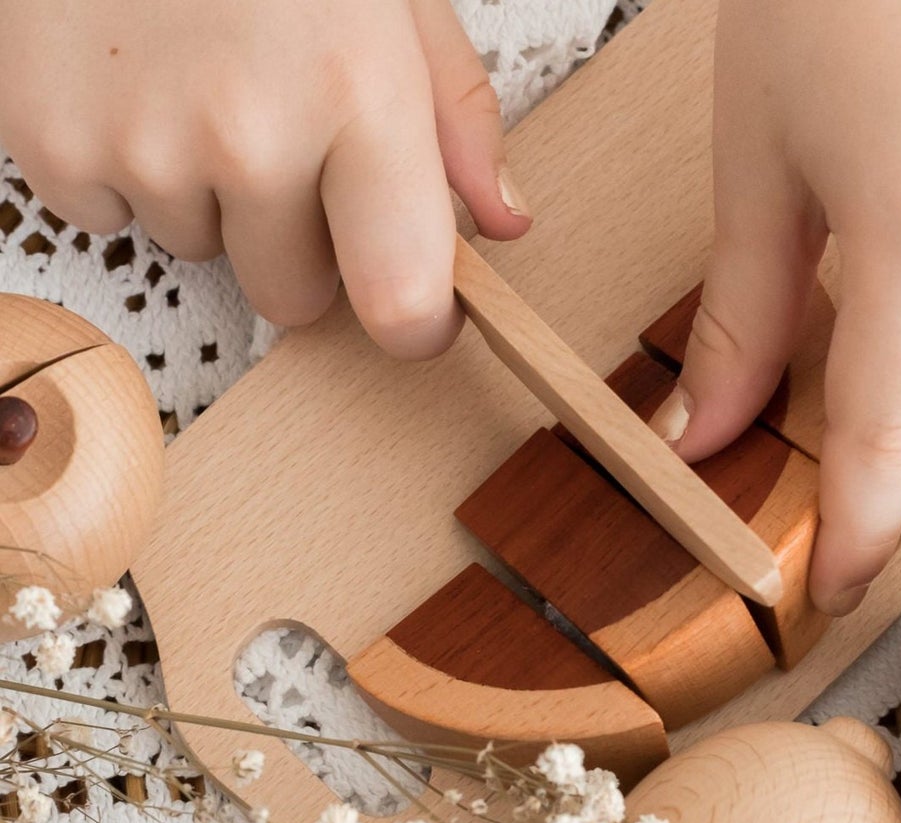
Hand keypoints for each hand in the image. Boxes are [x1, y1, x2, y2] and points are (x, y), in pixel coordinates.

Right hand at [0, 0, 530, 358]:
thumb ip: (457, 113)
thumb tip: (504, 219)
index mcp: (357, 92)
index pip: (400, 300)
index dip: (413, 322)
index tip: (414, 309)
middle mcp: (251, 133)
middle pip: (295, 297)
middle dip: (300, 242)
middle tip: (279, 133)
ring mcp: (142, 143)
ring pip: (204, 251)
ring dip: (209, 193)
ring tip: (194, 77)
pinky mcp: (51, 141)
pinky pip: (110, 217)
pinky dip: (121, 166)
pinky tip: (129, 78)